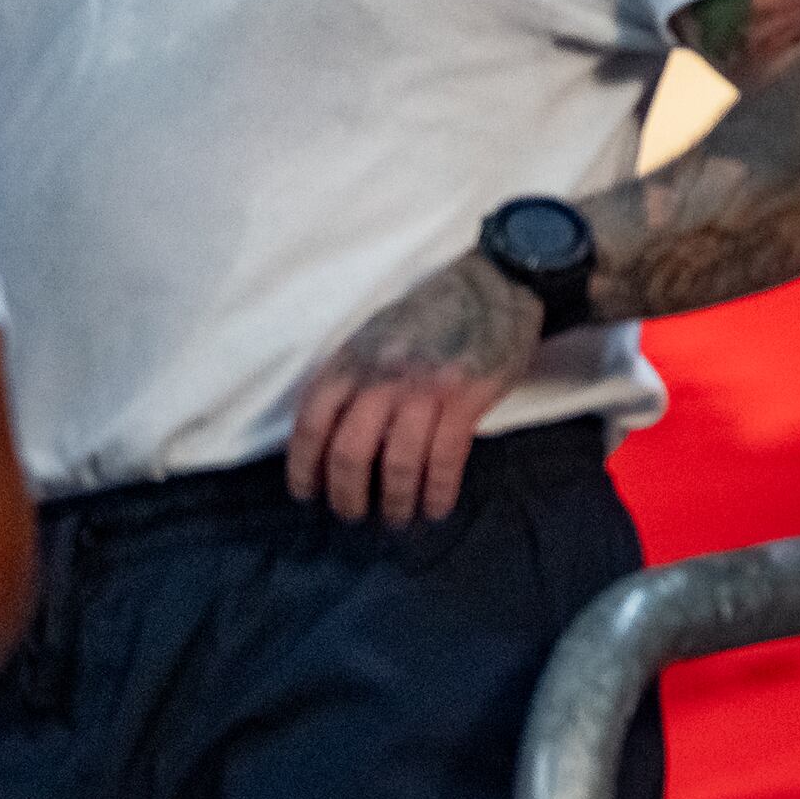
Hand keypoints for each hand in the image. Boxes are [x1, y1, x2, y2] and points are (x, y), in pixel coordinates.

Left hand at [287, 254, 542, 526]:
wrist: (496, 280)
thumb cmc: (435, 312)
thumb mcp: (377, 336)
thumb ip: (354, 377)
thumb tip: (334, 432)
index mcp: (352, 361)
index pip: (311, 424)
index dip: (303, 467)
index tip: (308, 494)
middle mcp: (380, 377)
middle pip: (348, 453)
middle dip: (347, 496)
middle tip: (354, 514)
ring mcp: (423, 389)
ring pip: (395, 464)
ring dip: (394, 502)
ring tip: (398, 518)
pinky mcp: (464, 400)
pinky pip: (442, 461)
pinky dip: (436, 492)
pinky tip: (436, 507)